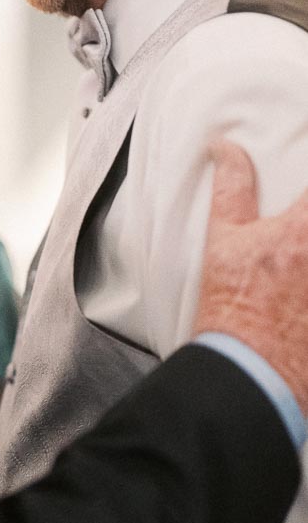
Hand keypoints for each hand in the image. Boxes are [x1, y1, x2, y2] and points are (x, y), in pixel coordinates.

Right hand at [195, 140, 307, 411]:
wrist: (246, 374)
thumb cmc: (233, 310)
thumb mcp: (223, 241)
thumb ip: (231, 187)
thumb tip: (224, 148)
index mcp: (300, 230)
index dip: (306, 194)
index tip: (301, 206)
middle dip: (307, 226)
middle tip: (298, 239)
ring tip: (301, 268)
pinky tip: (306, 294)